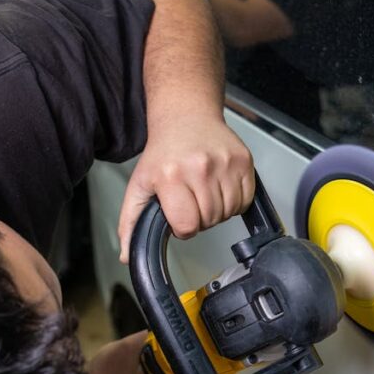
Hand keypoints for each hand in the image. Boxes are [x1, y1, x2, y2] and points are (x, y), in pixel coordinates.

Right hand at [84, 331, 175, 373]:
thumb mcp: (129, 347)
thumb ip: (151, 336)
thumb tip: (165, 327)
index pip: (184, 366)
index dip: (179, 346)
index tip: (175, 332)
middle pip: (173, 368)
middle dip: (163, 351)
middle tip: (154, 336)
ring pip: (160, 370)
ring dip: (152, 357)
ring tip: (142, 345)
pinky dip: (145, 365)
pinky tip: (135, 357)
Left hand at [118, 119, 254, 261]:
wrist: (186, 117)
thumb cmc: (164, 152)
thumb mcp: (140, 185)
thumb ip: (131, 223)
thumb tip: (127, 257)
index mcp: (171, 176)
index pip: (187, 225)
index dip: (183, 227)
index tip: (179, 215)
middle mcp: (200, 168)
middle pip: (210, 220)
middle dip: (200, 218)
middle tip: (191, 200)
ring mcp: (225, 164)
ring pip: (229, 212)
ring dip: (218, 211)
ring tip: (205, 192)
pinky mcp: (243, 161)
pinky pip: (245, 200)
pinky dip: (235, 201)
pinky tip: (220, 188)